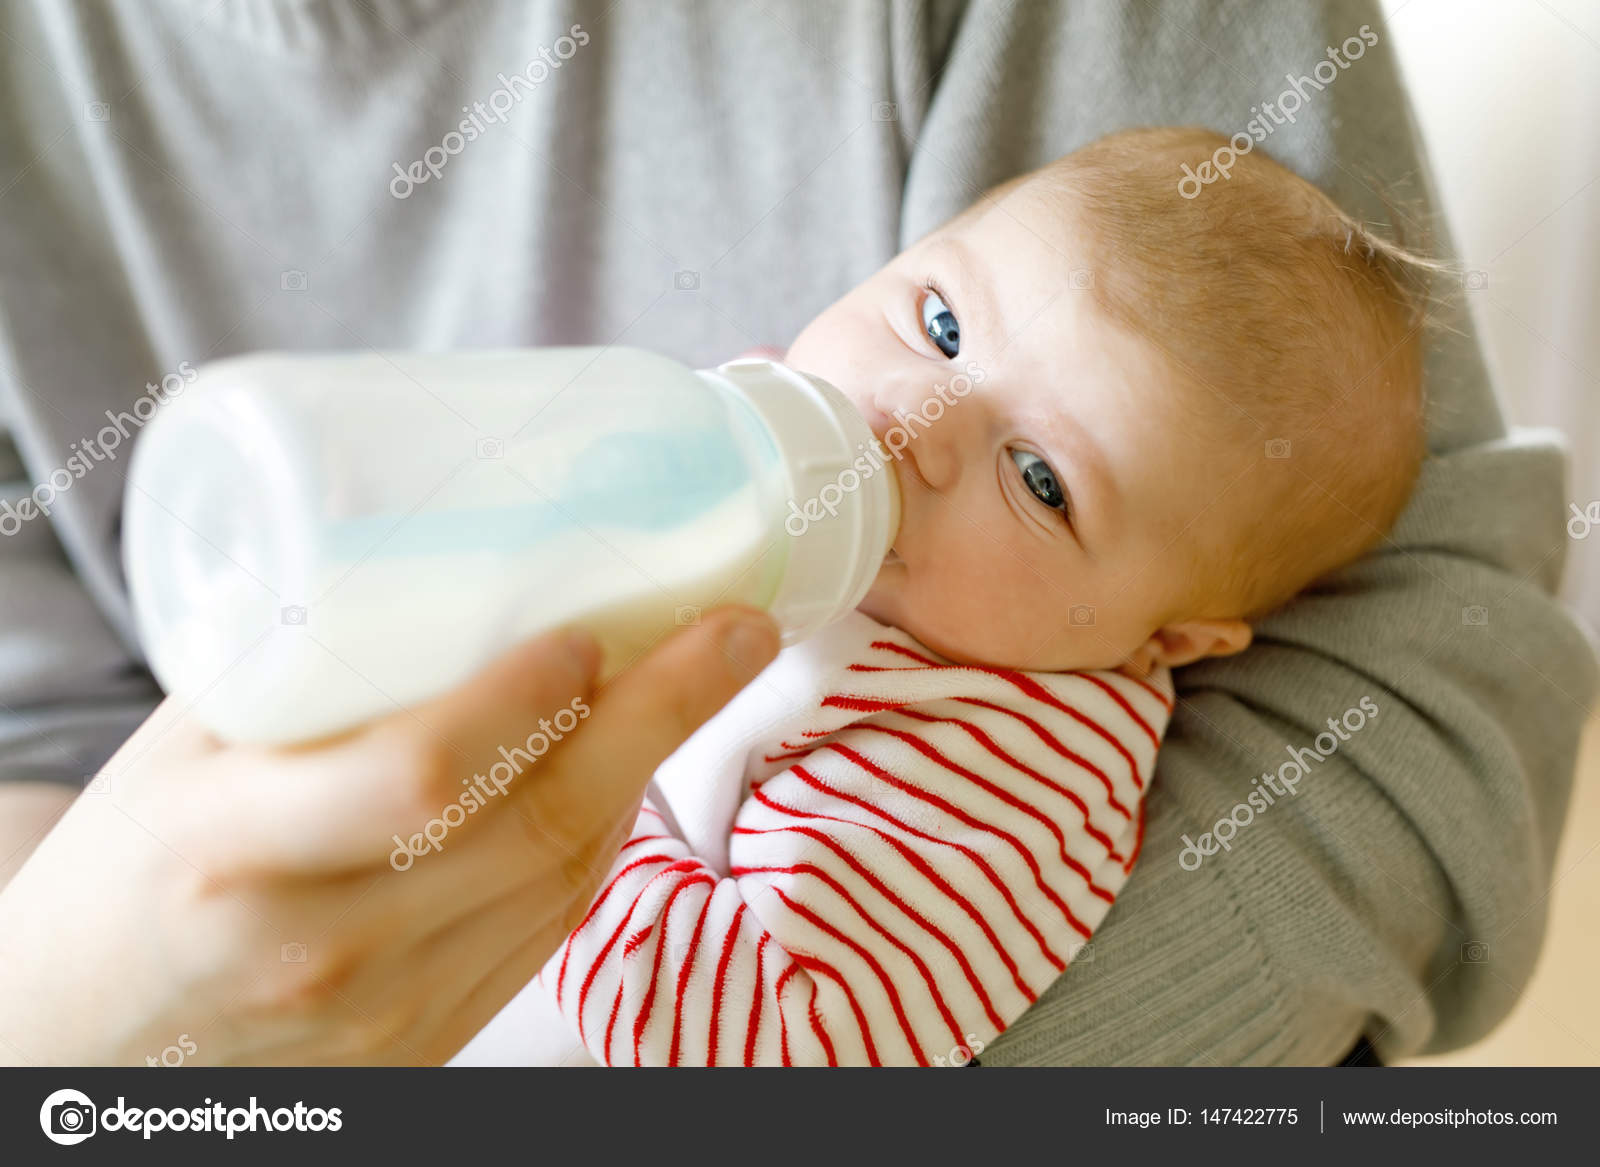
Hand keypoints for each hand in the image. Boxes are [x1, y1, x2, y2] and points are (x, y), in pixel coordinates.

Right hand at [0, 607, 778, 1064]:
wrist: (81, 1051)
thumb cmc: (122, 880)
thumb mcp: (176, 759)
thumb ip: (297, 676)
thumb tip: (434, 557)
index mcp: (237, 855)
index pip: (423, 777)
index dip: (524, 701)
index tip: (588, 628)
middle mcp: (325, 948)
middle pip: (536, 826)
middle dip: (659, 717)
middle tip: (732, 628)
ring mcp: (390, 1013)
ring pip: (564, 878)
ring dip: (649, 769)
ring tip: (699, 676)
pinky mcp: (430, 1045)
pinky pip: (548, 929)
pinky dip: (602, 840)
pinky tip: (630, 770)